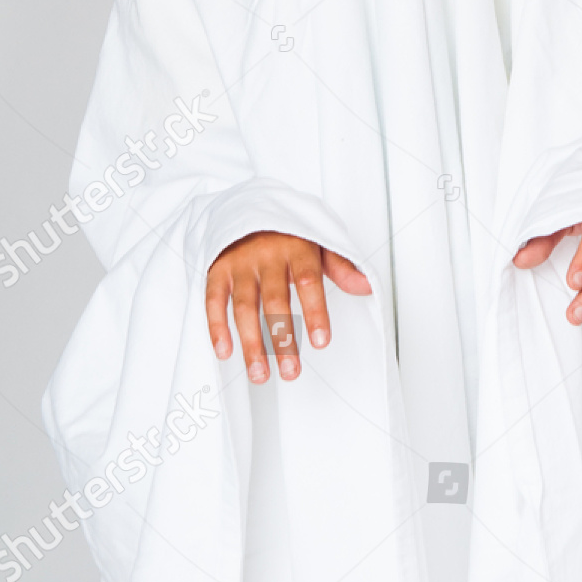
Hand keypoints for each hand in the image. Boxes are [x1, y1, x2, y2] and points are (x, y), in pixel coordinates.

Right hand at [206, 230, 370, 382]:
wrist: (249, 206)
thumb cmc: (289, 233)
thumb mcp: (319, 242)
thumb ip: (341, 267)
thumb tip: (367, 287)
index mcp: (296, 247)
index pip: (308, 281)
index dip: (315, 312)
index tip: (320, 342)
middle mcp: (266, 255)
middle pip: (275, 300)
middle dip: (283, 339)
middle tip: (291, 371)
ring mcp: (241, 263)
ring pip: (245, 307)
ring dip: (252, 344)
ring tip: (261, 375)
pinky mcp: (218, 270)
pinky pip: (214, 300)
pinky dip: (217, 327)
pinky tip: (225, 351)